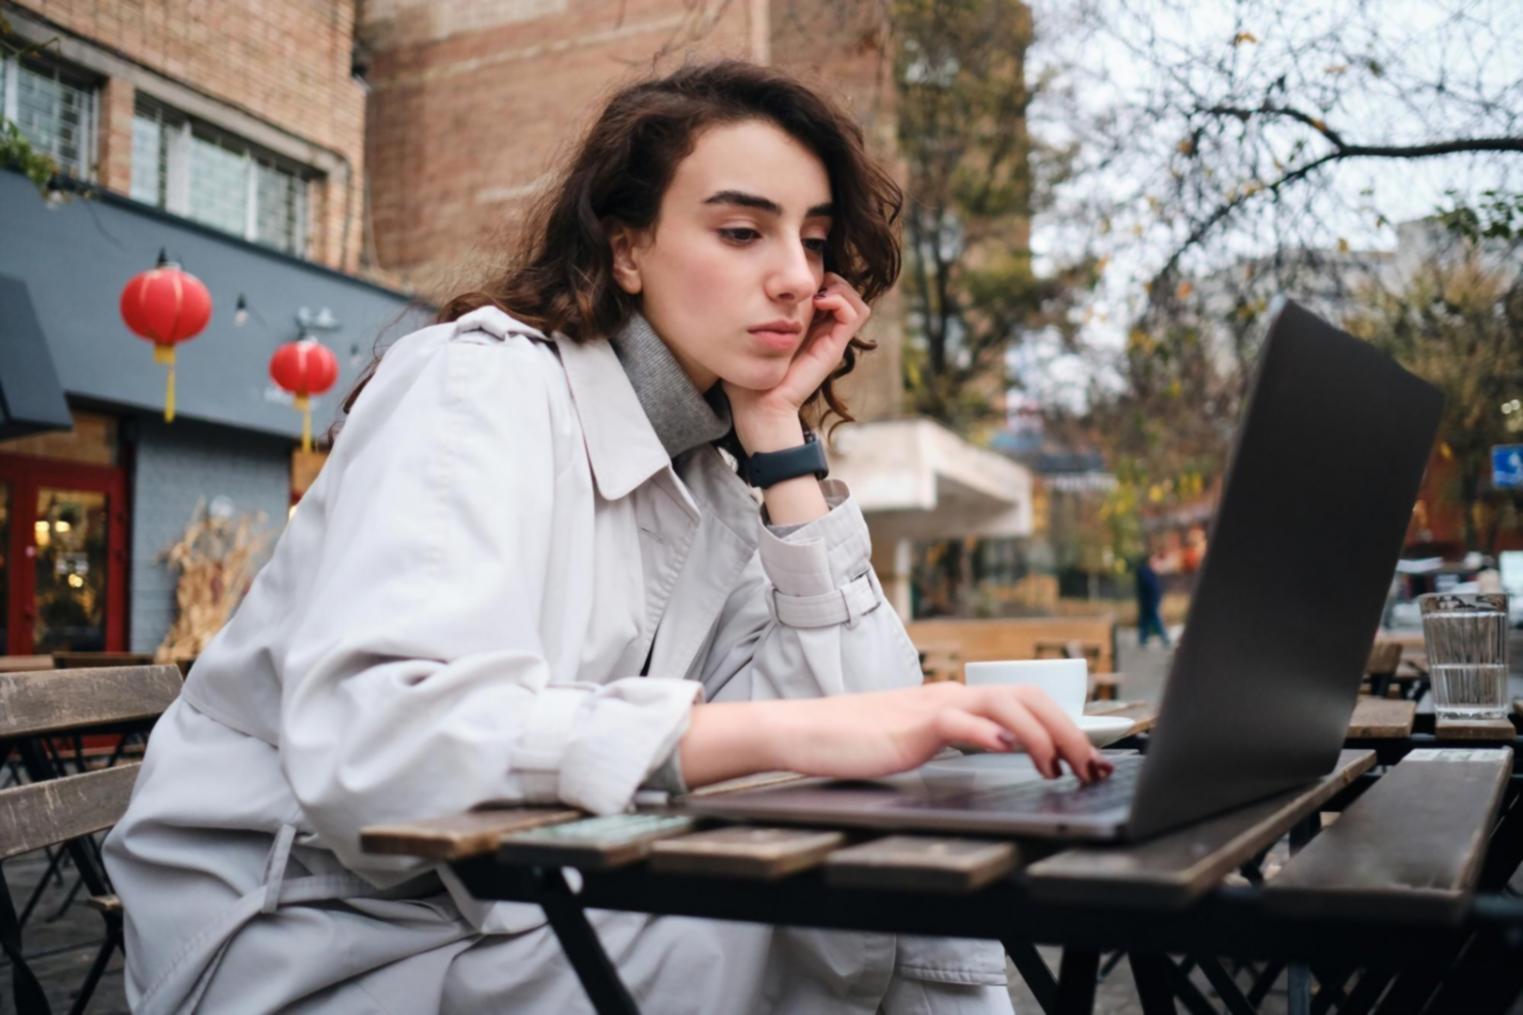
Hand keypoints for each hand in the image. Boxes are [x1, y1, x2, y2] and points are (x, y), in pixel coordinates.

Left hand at [725, 272, 870, 453]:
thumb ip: (748, 315)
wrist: (758, 407)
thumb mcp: (747, 336)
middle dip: (829, 276)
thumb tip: (737, 287)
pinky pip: (855, 314)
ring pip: (854, 299)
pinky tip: (818, 300)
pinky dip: (841, 299)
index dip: (816, 273)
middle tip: (806, 280)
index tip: (790, 276)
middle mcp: (821, 331)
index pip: (825, 288)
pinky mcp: (834, 348)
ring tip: (816, 291)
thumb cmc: (746, 375)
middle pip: (843, 290)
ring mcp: (831, 340)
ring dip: (840, 286)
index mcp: (804, 326)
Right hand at [774, 683, 1112, 782]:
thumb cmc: (857, 741)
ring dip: (1040, 734)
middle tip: (1092, 766)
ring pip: (1002, 704)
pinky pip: (956, 722)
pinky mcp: (910, 727)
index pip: (1024, 701)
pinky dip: (986, 733)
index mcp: (955, 701)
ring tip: (1059, 766)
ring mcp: (931, 708)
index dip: (1063, 725)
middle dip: (1068, 730)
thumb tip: (1003, 746)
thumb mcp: (920, 741)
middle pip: (1026, 696)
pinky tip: (1006, 749)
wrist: (807, 732)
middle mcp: (950, 696)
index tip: (1088, 758)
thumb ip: (959, 738)